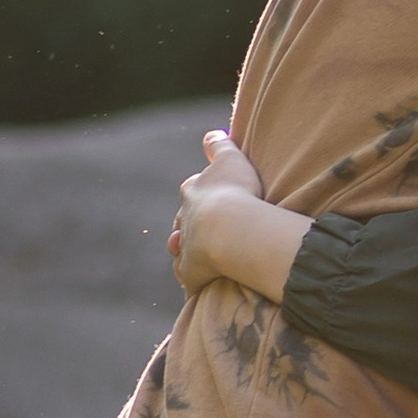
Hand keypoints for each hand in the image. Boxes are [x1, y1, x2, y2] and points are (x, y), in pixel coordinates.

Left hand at [171, 128, 264, 295]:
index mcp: (193, 192)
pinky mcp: (192, 272)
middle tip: (203, 227)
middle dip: (190, 223)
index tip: (210, 193)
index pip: (194, 189)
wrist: (231, 229)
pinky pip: (190, 277)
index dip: (203, 192)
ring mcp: (186, 247)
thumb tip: (212, 134)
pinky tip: (200, 283)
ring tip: (196, 256)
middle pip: (183, 220)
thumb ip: (220, 146)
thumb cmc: (236, 192)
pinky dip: (193, 279)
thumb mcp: (231, 160)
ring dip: (186, 251)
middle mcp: (184, 219)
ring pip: (181, 249)